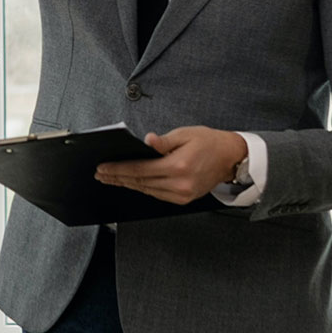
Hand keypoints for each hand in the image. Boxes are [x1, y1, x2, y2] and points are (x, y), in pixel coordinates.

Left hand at [94, 127, 246, 204]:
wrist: (230, 157)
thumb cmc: (208, 141)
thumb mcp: (185, 134)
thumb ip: (163, 141)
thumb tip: (146, 141)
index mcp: (178, 166)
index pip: (140, 169)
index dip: (119, 169)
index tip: (103, 168)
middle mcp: (180, 183)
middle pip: (140, 182)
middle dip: (118, 178)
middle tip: (101, 174)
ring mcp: (182, 194)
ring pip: (147, 190)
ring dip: (128, 184)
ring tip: (111, 179)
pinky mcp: (184, 198)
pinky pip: (157, 194)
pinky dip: (143, 188)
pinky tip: (132, 183)